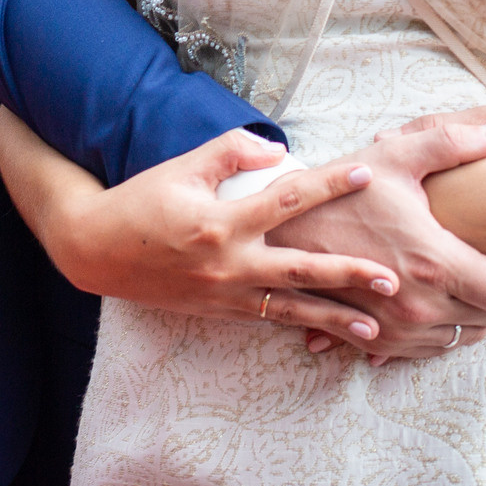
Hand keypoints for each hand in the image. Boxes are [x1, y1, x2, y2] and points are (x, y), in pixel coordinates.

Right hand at [0, 111, 410, 347]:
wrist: (93, 249)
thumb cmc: (140, 200)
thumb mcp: (182, 166)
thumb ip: (231, 152)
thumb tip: (279, 149)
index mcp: (220, 222)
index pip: (286, 199)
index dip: (328, 185)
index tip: (365, 174)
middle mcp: (227, 264)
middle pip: (301, 270)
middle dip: (349, 275)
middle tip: (392, 279)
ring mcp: (223, 294)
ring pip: (289, 309)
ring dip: (334, 318)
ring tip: (375, 332)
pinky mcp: (217, 312)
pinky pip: (266, 320)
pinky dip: (298, 327)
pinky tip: (328, 336)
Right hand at [268, 125, 485, 361]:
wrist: (276, 232)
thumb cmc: (336, 192)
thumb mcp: (394, 158)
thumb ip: (452, 144)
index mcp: (434, 264)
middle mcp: (419, 306)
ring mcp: (394, 329)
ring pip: (458, 341)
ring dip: (475, 319)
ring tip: (475, 287)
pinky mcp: (372, 338)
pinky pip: (424, 351)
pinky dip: (440, 333)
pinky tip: (440, 306)